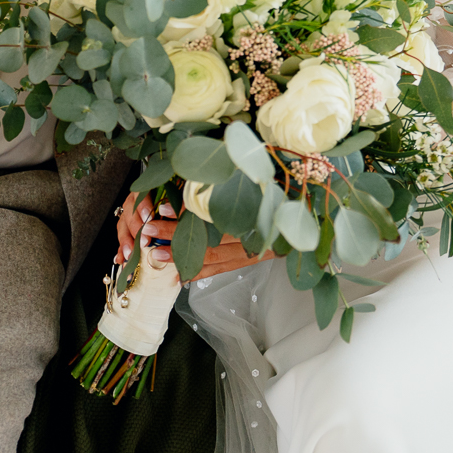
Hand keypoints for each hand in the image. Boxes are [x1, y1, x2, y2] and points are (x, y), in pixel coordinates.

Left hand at [113, 193, 274, 281]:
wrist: (302, 215)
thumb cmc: (279, 196)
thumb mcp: (257, 184)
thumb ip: (223, 184)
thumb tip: (191, 177)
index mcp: (253, 215)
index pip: (212, 216)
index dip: (185, 214)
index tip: (163, 207)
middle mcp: (251, 236)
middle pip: (207, 240)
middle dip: (175, 237)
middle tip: (150, 232)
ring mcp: (250, 251)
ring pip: (212, 258)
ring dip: (182, 257)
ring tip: (158, 254)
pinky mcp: (248, 259)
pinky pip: (221, 269)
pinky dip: (200, 272)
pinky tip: (180, 275)